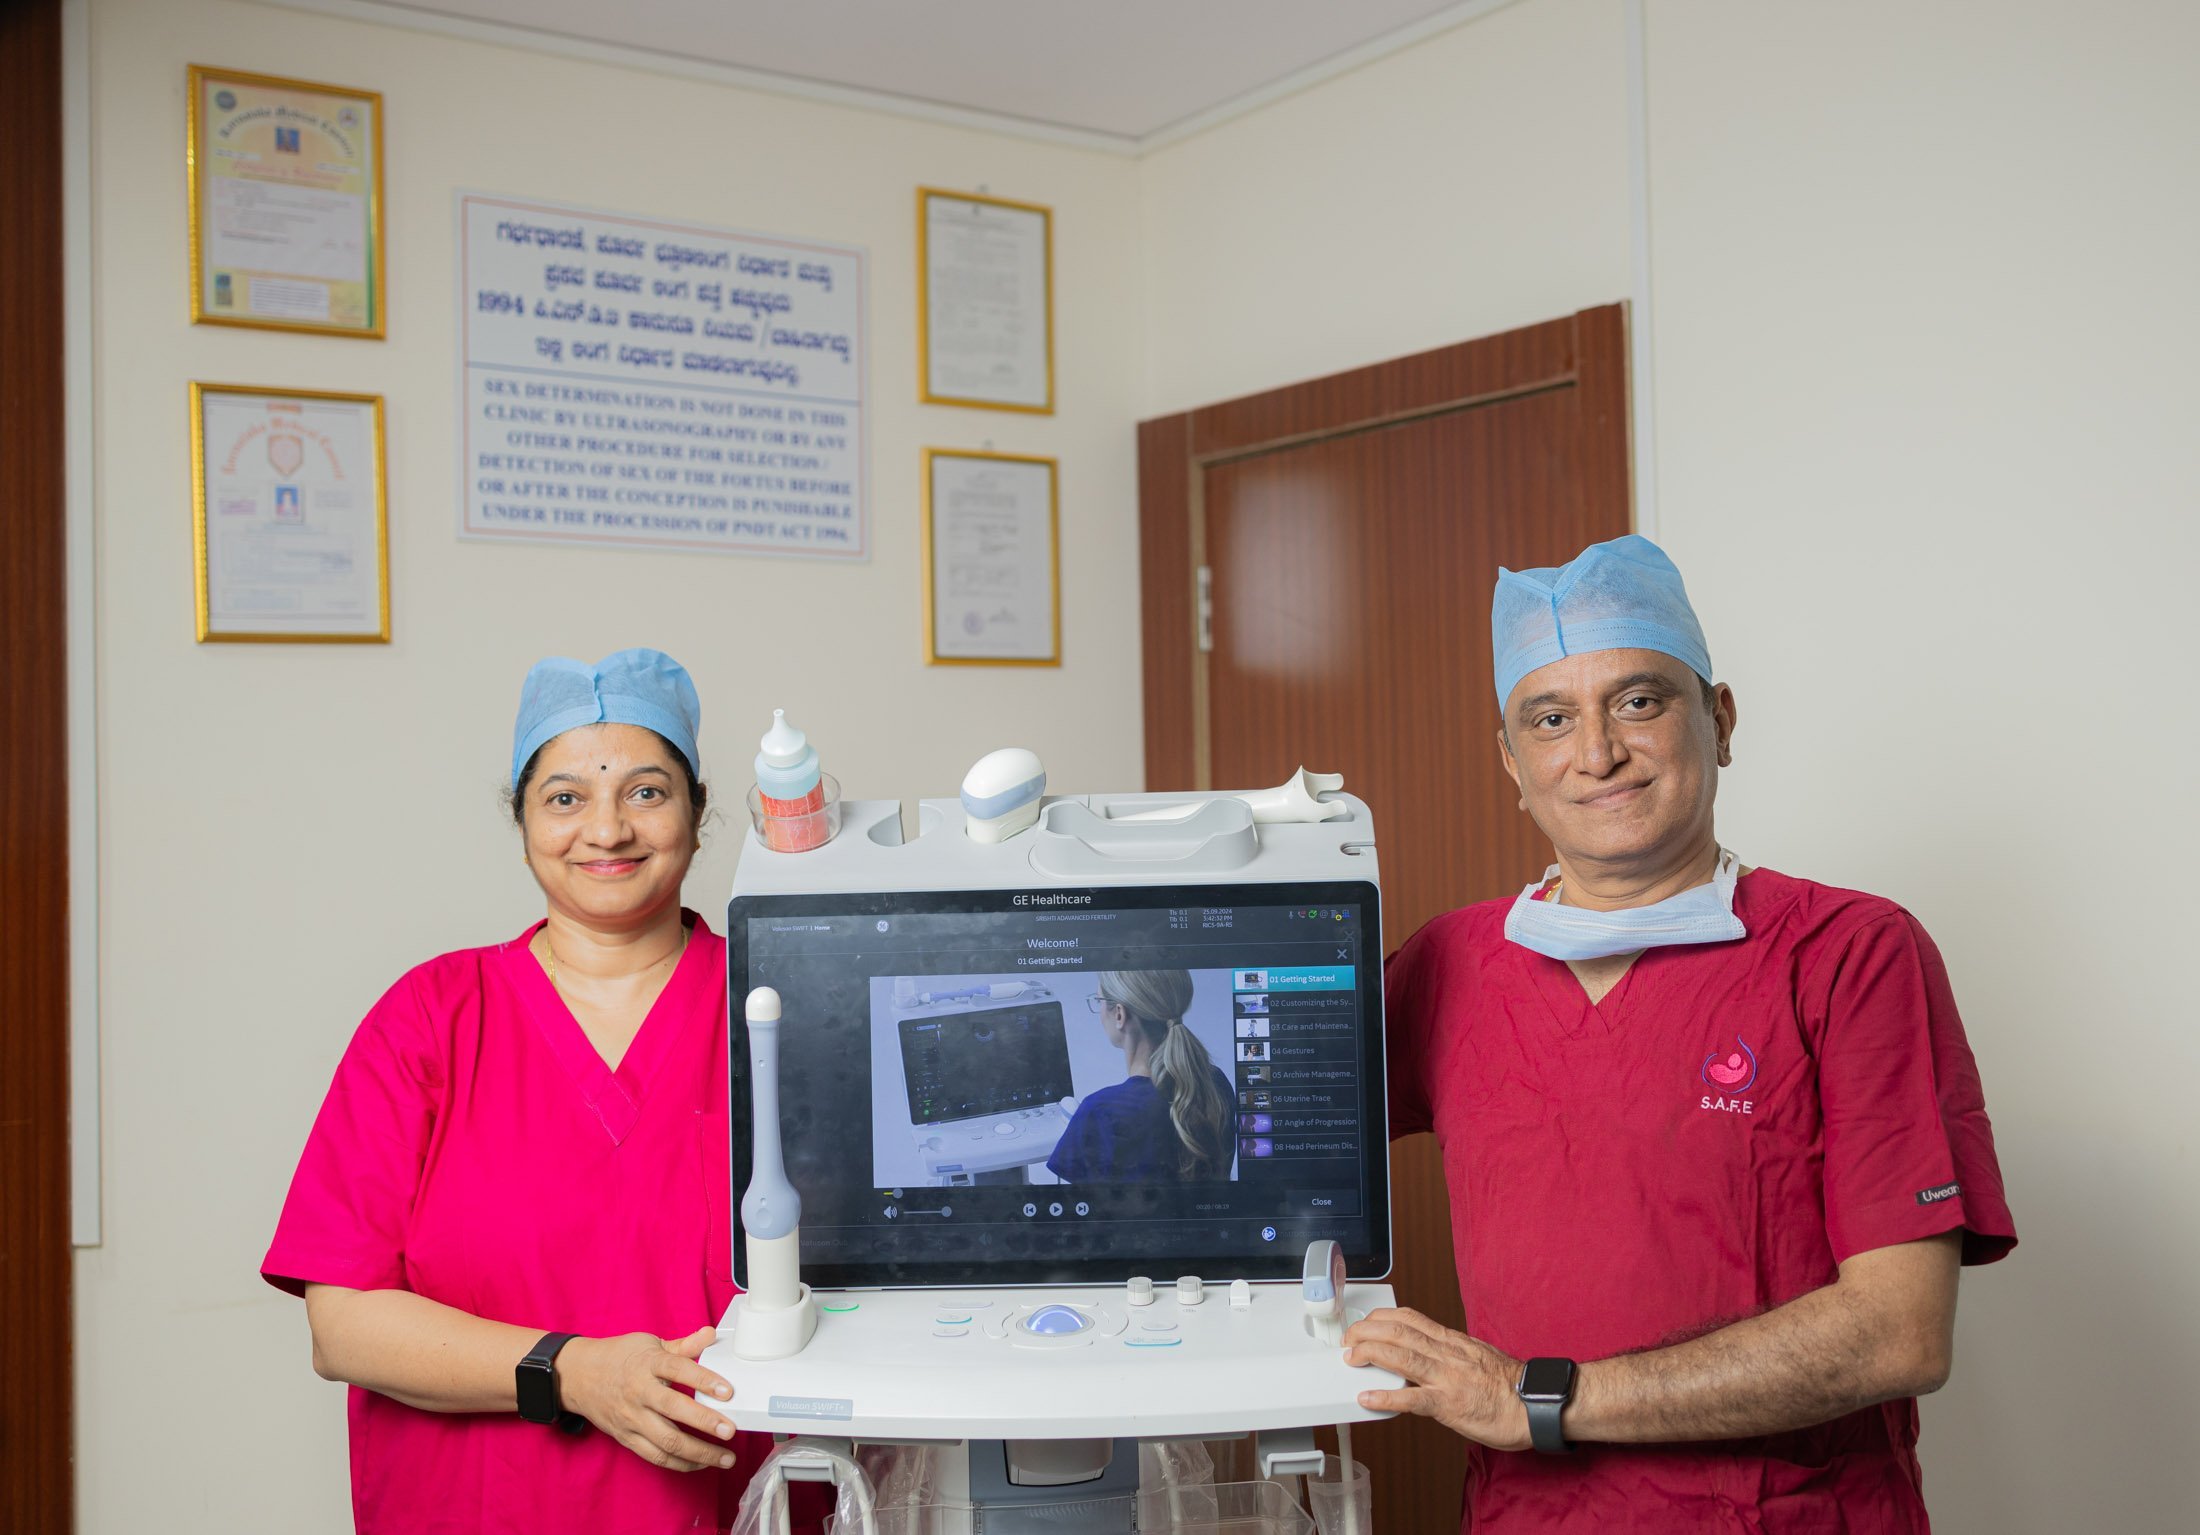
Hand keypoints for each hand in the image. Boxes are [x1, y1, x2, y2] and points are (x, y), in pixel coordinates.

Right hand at [558, 1327, 738, 1471]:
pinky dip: (681, 1463)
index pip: (679, 1370)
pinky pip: (656, 1456)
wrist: (578, 1376)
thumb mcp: (649, 1344)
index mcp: (648, 1364)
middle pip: (674, 1410)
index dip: (705, 1380)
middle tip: (730, 1429)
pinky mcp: (627, 1438)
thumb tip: (711, 1335)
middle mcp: (640, 1392)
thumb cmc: (619, 1358)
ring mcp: (632, 1418)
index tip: (728, 1391)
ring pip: (667, 1441)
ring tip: (725, 1458)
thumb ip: (683, 1345)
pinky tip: (701, 1463)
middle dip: (705, 1422)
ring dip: (699, 1452)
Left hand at [1342, 1307, 1531, 1451]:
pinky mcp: (1450, 1404)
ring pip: (1401, 1355)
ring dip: (1369, 1353)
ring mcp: (1448, 1378)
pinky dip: (1386, 1397)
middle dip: (1367, 1331)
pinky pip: (1413, 1399)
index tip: (1367, 1320)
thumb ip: (1452, 1353)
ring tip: (1350, 1357)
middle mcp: (1448, 1354)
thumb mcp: (1478, 1356)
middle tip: (1348, 1338)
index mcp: (1453, 1342)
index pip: (1411, 1318)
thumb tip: (1430, 1353)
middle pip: (1399, 1331)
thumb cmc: (1512, 1386)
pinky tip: (1368, 1397)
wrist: (1537, 1404)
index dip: (1383, 1317)